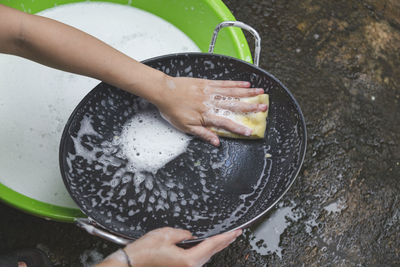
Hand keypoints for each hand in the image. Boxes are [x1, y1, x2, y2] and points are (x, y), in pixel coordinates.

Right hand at [97, 227, 241, 266]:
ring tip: (226, 238)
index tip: (237, 231)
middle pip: (212, 252)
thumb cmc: (144, 252)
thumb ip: (183, 233)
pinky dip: (205, 250)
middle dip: (225, 241)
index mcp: (189, 260)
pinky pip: (197, 259)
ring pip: (206, 256)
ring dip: (216, 246)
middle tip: (237, 233)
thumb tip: (190, 235)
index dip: (226, 236)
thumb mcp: (165, 234)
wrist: (130, 264)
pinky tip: (208, 246)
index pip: (213, 244)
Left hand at [154, 76, 266, 145]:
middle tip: (263, 108)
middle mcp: (210, 103)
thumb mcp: (185, 127)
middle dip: (250, 108)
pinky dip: (235, 83)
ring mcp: (210, 91)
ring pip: (232, 92)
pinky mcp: (207, 83)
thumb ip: (203, 134)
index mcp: (205, 116)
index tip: (250, 131)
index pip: (225, 123)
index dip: (238, 128)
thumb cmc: (172, 110)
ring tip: (261, 93)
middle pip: (233, 106)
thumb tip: (216, 142)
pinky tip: (245, 83)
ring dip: (247, 93)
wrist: (163, 92)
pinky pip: (224, 83)